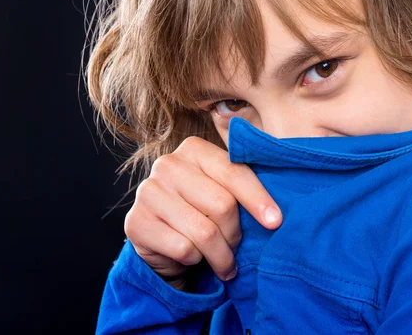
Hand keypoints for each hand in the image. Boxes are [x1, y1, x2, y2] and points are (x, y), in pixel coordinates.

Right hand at [124, 136, 281, 289]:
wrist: (162, 240)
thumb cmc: (202, 211)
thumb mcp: (223, 191)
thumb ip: (243, 187)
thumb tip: (276, 212)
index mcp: (193, 148)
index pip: (234, 172)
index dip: (257, 199)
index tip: (275, 222)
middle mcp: (167, 164)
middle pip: (222, 205)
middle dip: (235, 234)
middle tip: (236, 245)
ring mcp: (147, 192)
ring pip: (204, 232)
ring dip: (221, 255)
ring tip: (224, 262)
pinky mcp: (135, 223)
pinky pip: (183, 248)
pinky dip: (195, 260)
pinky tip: (193, 258)